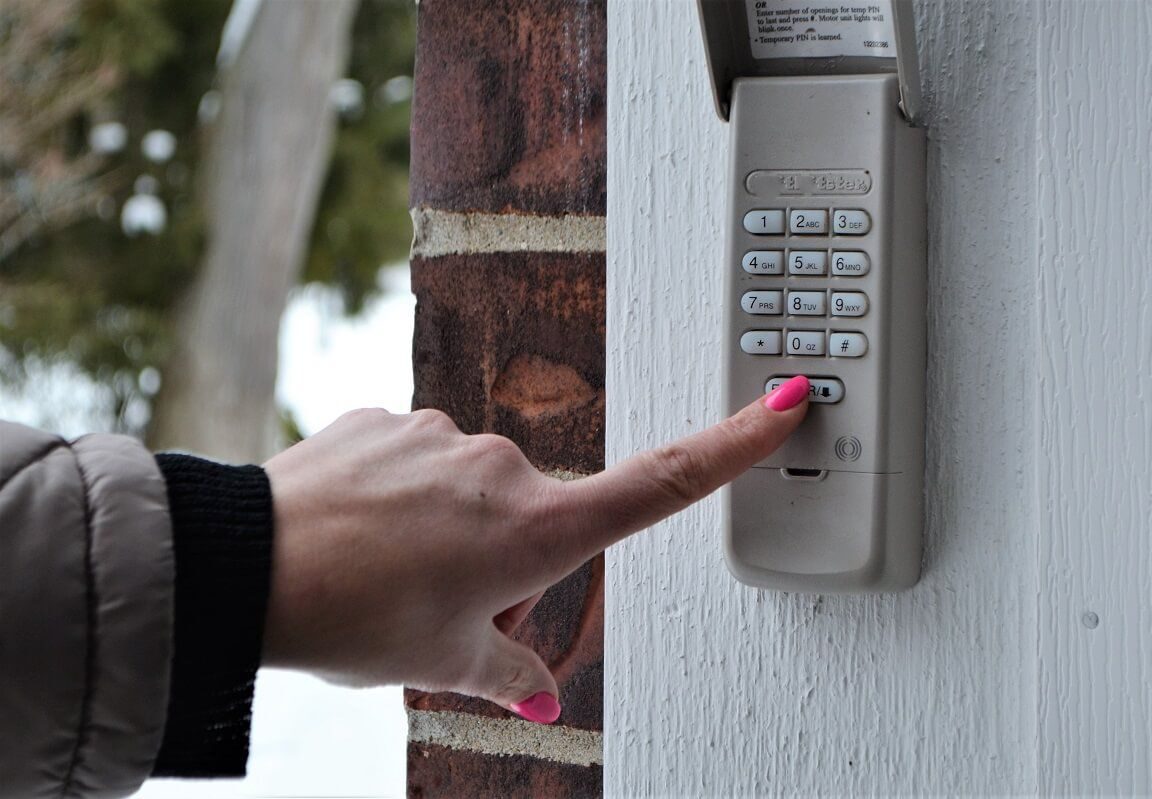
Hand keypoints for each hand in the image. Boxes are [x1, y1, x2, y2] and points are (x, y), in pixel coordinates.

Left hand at [261, 376, 809, 722]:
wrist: (248, 566)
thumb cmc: (353, 618)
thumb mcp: (444, 664)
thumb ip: (508, 674)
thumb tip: (541, 695)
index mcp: (537, 529)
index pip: (661, 483)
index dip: (734, 445)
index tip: (787, 400)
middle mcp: (503, 467)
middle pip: (532, 520)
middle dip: (498, 564)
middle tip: (432, 607)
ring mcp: (443, 435)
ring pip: (467, 493)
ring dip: (442, 533)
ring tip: (382, 574)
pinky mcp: (389, 419)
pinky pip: (415, 462)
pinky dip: (398, 499)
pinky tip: (355, 532)